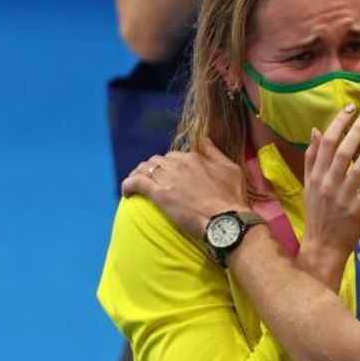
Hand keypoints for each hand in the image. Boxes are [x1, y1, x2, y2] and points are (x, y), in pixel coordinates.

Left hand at [122, 139, 249, 238]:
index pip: (175, 155)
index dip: (171, 165)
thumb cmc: (233, 199)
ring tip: (137, 184)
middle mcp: (180, 164)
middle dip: (154, 168)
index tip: (171, 175)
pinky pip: (135, 182)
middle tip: (154, 181)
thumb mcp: (232, 170)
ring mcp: (168, 178)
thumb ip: (216, 153)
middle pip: (158, 160)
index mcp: (195, 158)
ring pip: (144, 168)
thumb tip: (207, 140)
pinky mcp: (159, 193)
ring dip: (139, 174)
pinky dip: (128, 185)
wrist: (226, 220)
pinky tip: (126, 193)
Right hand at [300, 106, 359, 286]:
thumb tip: (316, 131)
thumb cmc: (317, 214)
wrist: (322, 247)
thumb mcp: (309, 185)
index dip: (339, 123)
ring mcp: (343, 197)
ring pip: (359, 168)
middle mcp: (328, 184)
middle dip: (357, 130)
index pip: (327, 143)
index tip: (350, 108)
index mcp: (316, 176)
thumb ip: (312, 158)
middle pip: (343, 151)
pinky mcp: (357, 210)